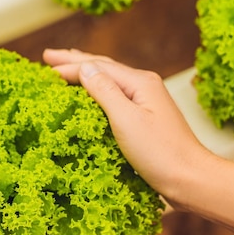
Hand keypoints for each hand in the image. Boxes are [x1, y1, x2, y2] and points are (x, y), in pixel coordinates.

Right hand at [43, 48, 212, 207]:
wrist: (189, 178)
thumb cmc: (160, 153)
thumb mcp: (126, 120)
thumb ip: (104, 91)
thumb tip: (84, 68)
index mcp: (140, 82)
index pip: (97, 67)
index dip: (69, 67)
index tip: (44, 69)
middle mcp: (144, 86)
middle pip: (103, 67)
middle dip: (74, 61)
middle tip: (48, 56)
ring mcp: (146, 102)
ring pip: (108, 80)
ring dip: (85, 73)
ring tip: (66, 67)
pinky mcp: (145, 118)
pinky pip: (114, 96)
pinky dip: (96, 90)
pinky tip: (91, 94)